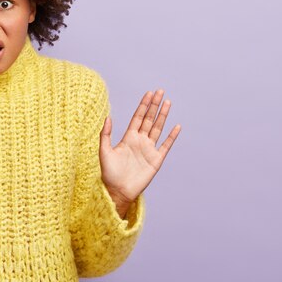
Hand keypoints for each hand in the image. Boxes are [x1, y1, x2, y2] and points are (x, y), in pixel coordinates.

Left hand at [99, 89, 180, 207]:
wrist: (118, 190)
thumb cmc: (109, 173)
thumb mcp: (104, 151)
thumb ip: (105, 134)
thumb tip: (108, 117)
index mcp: (128, 137)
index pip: (138, 117)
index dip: (143, 105)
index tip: (149, 93)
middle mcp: (140, 141)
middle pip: (149, 119)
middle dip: (154, 105)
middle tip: (160, 91)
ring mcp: (149, 150)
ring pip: (158, 128)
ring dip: (163, 116)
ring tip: (168, 102)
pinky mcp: (156, 160)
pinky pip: (166, 145)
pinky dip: (171, 136)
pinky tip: (176, 126)